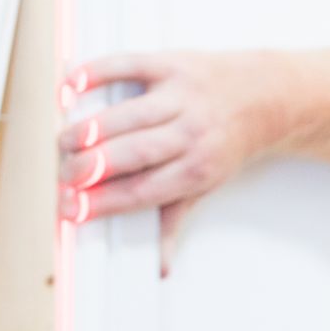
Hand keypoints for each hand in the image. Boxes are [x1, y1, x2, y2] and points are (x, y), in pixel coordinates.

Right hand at [57, 50, 290, 270]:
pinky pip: (128, 65)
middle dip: (90, 168)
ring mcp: (181, 96)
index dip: (102, 202)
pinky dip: (96, 73)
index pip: (141, 192)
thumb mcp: (207, 184)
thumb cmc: (227, 143)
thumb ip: (174, 219)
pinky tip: (71, 86)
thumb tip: (160, 267)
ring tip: (64, 143)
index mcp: (197, 170)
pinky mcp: (172, 63)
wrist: (265, 96)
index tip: (72, 208)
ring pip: (127, 116)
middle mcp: (191, 133)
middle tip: (64, 176)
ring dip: (89, 129)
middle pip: (132, 154)